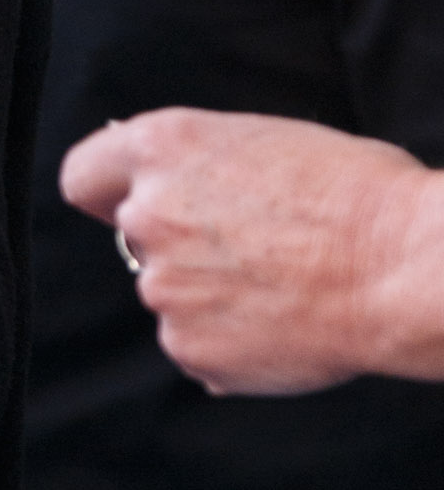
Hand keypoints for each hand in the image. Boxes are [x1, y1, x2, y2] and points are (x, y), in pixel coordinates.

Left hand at [58, 108, 443, 393]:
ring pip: (172, 294)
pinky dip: (231, 343)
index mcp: (164, 147)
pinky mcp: (186, 346)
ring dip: (210, 295)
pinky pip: (197, 345)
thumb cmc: (359, 196)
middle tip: (255, 249)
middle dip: (182, 245)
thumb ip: (201, 168)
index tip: (125, 204)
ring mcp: (162, 287)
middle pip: (138, 238)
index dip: (107, 193)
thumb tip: (164, 190)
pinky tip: (286, 324)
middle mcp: (148, 215)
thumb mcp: (265, 143)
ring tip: (284, 286)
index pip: (84, 176)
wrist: (404, 267)